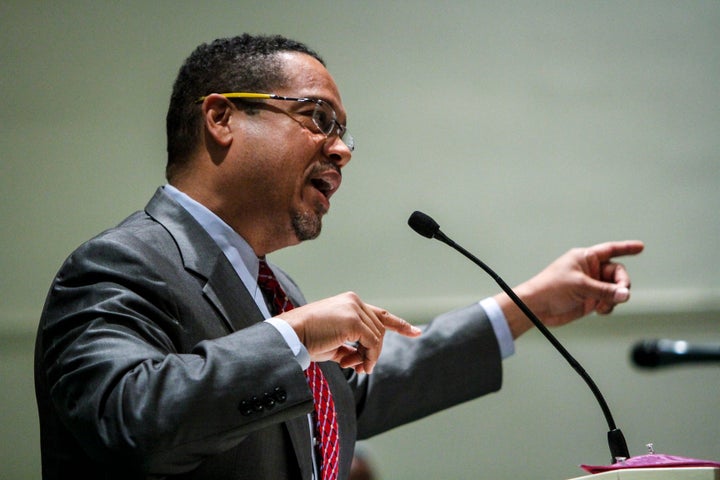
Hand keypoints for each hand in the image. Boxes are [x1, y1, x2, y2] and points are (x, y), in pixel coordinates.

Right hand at [277, 292, 421, 373]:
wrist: (291, 336)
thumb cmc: (307, 340)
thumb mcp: (334, 344)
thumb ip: (351, 347)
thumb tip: (363, 360)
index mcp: (349, 303)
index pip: (380, 314)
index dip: (399, 324)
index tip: (415, 332)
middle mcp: (354, 301)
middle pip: (380, 330)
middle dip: (373, 352)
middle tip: (359, 367)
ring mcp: (354, 309)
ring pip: (377, 338)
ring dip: (369, 357)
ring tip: (353, 367)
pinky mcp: (353, 320)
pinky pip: (372, 343)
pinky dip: (368, 357)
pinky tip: (356, 365)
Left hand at [496, 240, 644, 337]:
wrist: (537, 308)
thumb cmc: (550, 288)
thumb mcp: (580, 286)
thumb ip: (605, 291)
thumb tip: (625, 294)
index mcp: (585, 258)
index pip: (610, 250)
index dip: (626, 248)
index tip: (640, 247)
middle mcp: (590, 270)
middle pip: (618, 274)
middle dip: (621, 284)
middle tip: (621, 293)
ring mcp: (591, 286)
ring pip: (615, 289)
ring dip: (614, 298)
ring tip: (603, 305)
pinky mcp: (590, 300)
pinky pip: (609, 301)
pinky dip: (609, 306)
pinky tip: (600, 310)